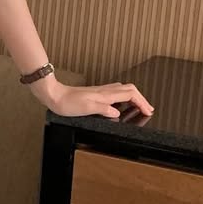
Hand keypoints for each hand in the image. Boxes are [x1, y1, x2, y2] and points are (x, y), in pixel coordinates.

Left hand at [31, 75, 154, 121]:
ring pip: (124, 90)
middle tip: (148, 109)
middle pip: (130, 89)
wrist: (54, 95)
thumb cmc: (67, 102)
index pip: (130, 95)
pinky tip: (121, 105)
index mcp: (105, 95)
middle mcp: (104, 91)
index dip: (142, 102)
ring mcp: (100, 91)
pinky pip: (116, 93)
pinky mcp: (96, 94)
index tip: (148, 111)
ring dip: (134, 97)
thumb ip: (103, 109)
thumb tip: (117, 113)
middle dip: (142, 99)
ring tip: (139, 106)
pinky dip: (125, 97)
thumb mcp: (86, 108)